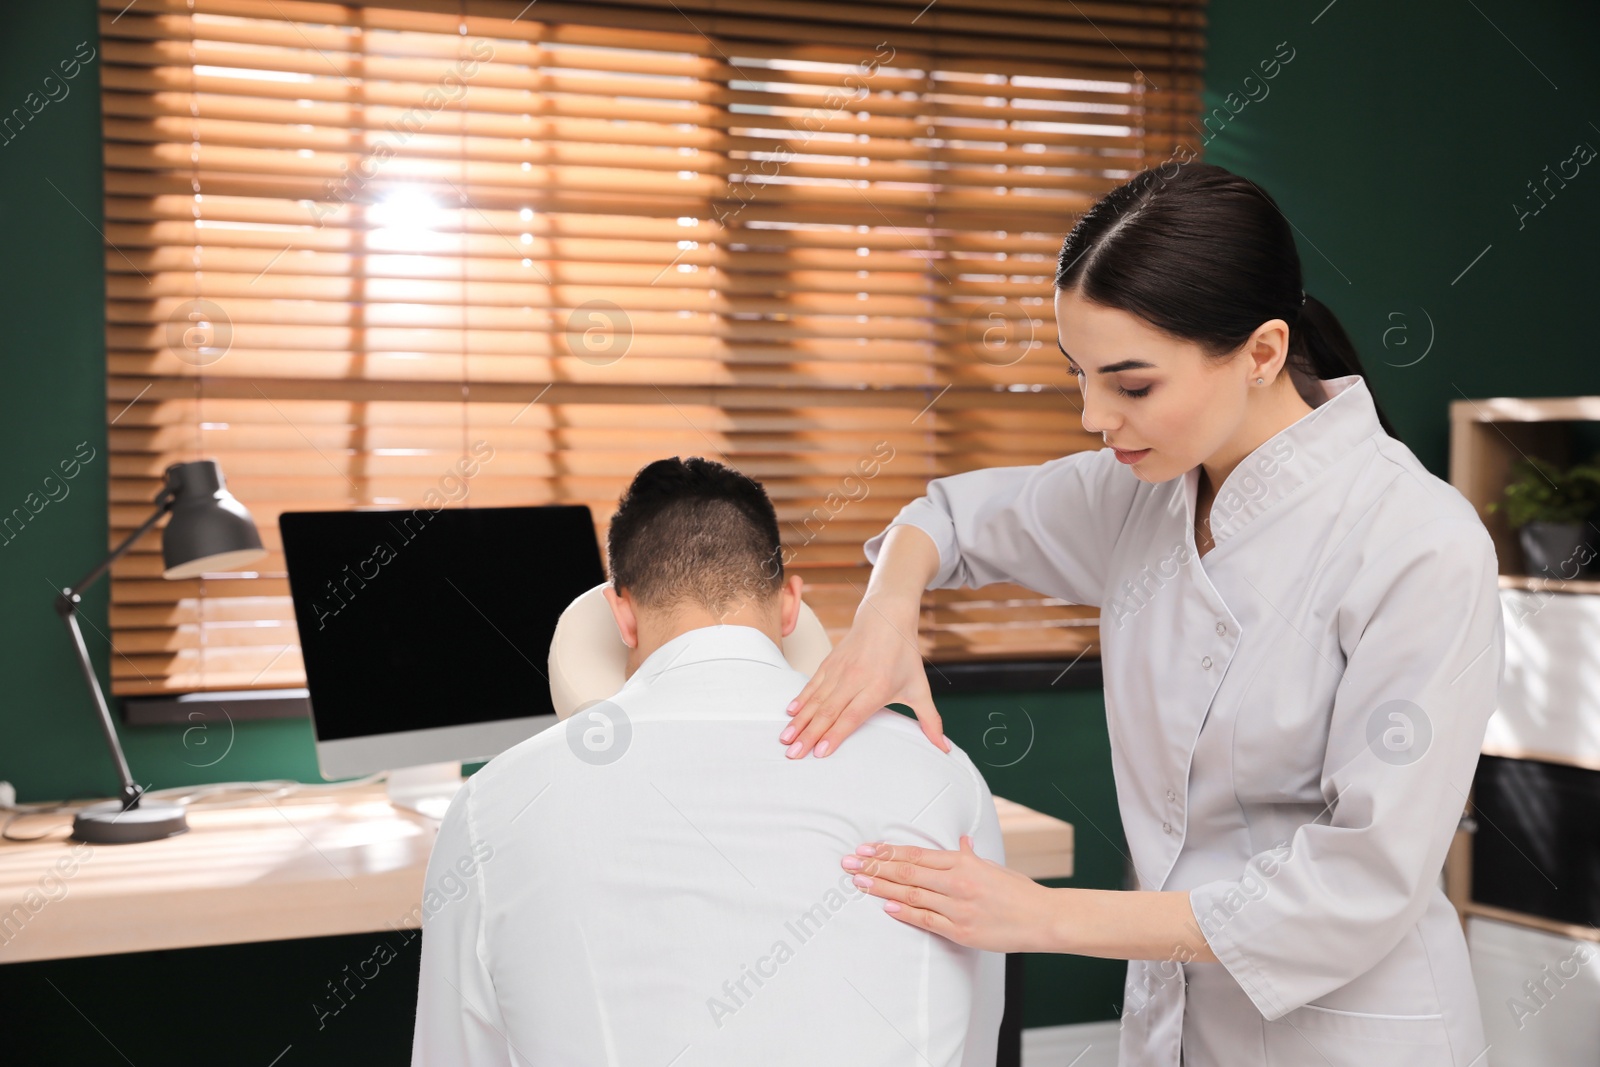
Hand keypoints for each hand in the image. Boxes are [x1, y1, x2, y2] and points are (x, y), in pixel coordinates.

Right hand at [780, 595, 947, 758]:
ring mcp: (840, 670)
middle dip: (809, 735)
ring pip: (816, 700)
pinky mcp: (830, 663)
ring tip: (786, 739)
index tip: (820, 752)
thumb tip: (944, 748)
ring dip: (799, 721)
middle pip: (828, 711)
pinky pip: (812, 684)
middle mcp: (855, 679)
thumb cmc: (904, 655)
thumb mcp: (920, 688)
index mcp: (878, 687)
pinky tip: (790, 713)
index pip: (852, 715)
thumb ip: (930, 721)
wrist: (887, 617)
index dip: (835, 734)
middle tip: (793, 754)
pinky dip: (800, 700)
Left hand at [842, 837, 1054, 953]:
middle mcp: (958, 882)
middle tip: (849, 864)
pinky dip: (905, 914)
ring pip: (912, 895)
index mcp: (964, 863)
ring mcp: (958, 908)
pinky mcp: (961, 931)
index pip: (916, 855)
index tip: (865, 850)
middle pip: (907, 873)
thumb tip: (960, 843)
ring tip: (859, 884)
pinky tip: (887, 908)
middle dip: (874, 868)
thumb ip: (970, 857)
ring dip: (882, 889)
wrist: (1044, 918)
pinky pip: (927, 921)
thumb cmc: (1019, 891)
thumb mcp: (993, 867)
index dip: (887, 852)